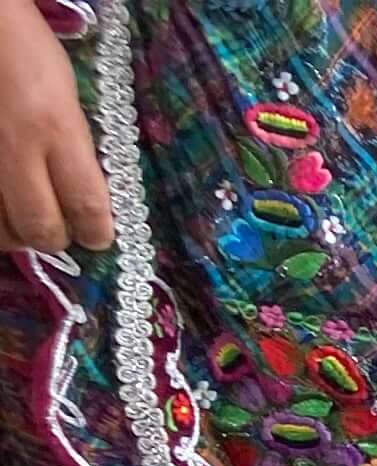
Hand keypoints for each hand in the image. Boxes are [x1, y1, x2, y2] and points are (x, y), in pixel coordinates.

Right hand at [0, 0, 108, 256]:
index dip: (96, 232)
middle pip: (41, 229)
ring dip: (16, 231)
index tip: (96, 235)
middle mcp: (14, 149)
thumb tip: (84, 201)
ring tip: (22, 215)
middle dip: (55, 236)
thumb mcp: (64, 96)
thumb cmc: (21, 49)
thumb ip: (74, 150)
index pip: (87, 207)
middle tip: (57, 226)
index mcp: (55, 128)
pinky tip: (0, 205)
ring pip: (1, 231)